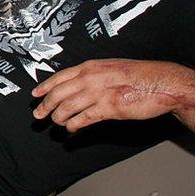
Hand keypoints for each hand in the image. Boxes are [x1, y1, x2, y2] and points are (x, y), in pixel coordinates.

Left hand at [32, 59, 194, 132]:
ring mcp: (98, 93)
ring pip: (67, 108)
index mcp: (90, 66)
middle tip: (38, 115)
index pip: (59, 77)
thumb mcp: (110, 67)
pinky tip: (71, 129)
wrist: (161, 82)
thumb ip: (92, 75)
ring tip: (56, 123)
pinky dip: (73, 126)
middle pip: (59, 94)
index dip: (44, 87)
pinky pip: (83, 119)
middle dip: (45, 105)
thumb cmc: (138, 75)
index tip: (35, 95)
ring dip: (58, 118)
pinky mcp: (108, 108)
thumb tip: (76, 86)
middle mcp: (90, 78)